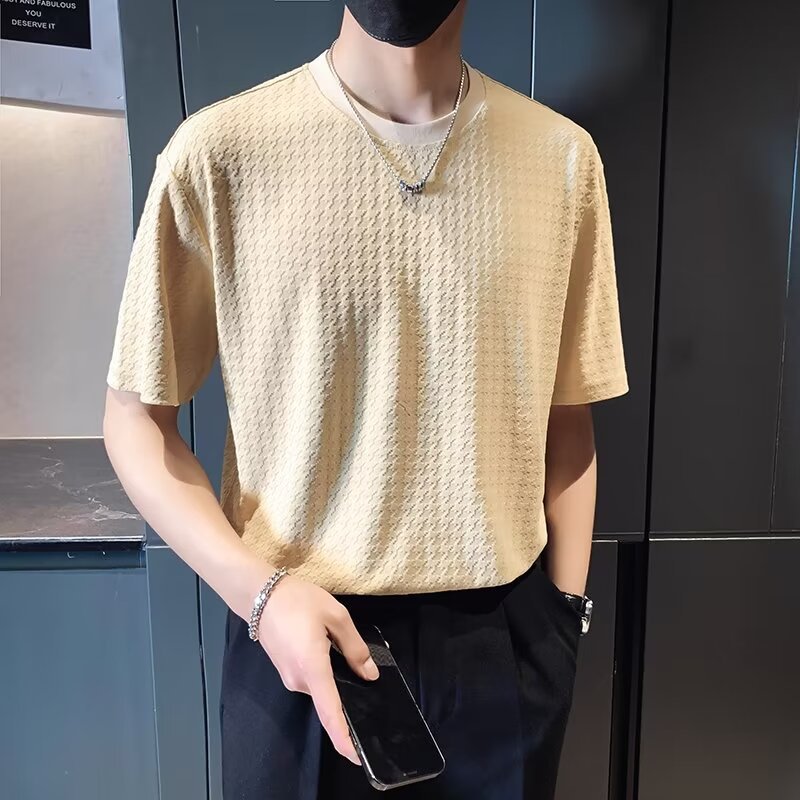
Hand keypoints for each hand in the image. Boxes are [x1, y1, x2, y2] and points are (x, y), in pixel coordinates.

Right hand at [254, 574, 378, 764]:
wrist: (260, 594)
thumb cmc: (297, 600)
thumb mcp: (335, 615)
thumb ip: (354, 647)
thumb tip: (369, 674)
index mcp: (312, 668)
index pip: (330, 711)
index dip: (343, 736)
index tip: (356, 755)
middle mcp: (298, 680)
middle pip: (329, 699)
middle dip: (347, 694)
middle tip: (362, 672)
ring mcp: (289, 678)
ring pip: (321, 688)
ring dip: (334, 679)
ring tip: (342, 652)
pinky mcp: (286, 671)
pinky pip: (311, 680)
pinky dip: (324, 674)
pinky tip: (328, 652)